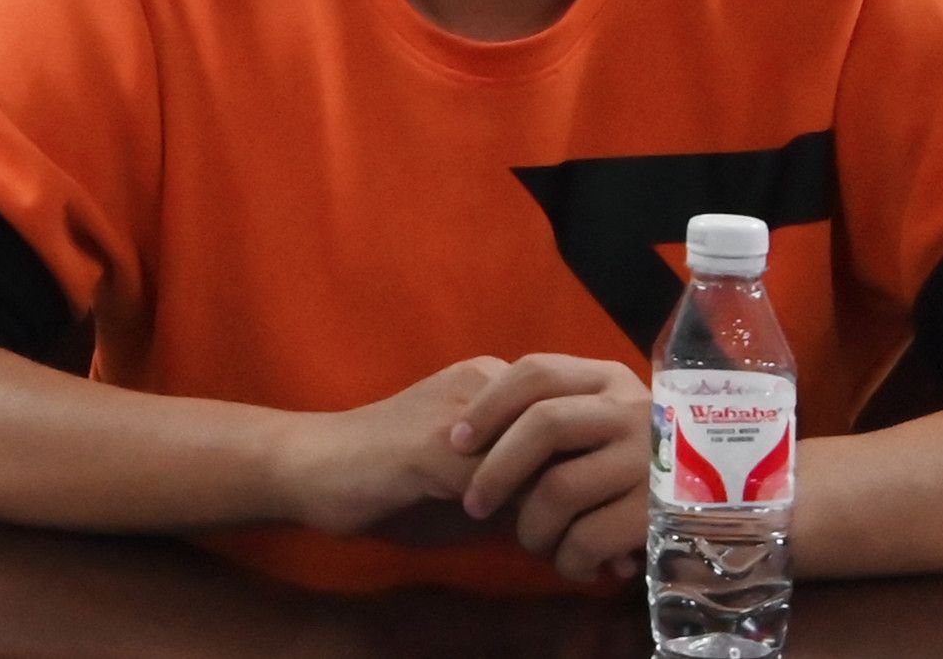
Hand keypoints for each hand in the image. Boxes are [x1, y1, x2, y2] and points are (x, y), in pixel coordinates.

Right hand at [281, 353, 650, 579]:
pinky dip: (537, 529)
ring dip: (576, 515)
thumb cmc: (388, 473)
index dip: (599, 471)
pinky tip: (557, 562)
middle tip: (631, 545)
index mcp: (490, 381)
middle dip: (601, 492)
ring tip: (606, 560)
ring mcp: (460, 413)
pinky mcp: (435, 450)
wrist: (311, 463)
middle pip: (568, 435)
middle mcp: (482, 385)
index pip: (569, 418)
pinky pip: (504, 490)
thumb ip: (516, 480)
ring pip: (544, 461)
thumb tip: (585, 522)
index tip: (626, 519)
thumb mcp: (464, 471)